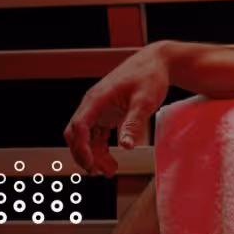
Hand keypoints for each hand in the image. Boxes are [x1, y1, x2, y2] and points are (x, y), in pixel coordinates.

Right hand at [64, 40, 171, 176]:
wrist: (157, 62)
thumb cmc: (150, 75)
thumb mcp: (145, 101)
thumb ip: (134, 123)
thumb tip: (126, 146)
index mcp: (97, 98)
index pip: (79, 126)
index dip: (81, 147)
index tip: (90, 163)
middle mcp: (93, 103)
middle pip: (76, 134)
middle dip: (84, 154)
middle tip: (98, 171)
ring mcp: (99, 108)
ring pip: (86, 137)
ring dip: (94, 155)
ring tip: (110, 170)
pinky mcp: (106, 113)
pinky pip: (96, 134)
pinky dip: (100, 148)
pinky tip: (111, 160)